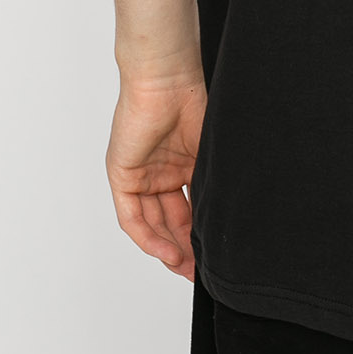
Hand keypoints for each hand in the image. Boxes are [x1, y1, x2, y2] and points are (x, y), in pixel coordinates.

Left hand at [106, 70, 206, 279]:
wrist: (168, 79)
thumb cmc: (194, 101)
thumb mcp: (211, 154)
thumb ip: (213, 187)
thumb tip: (229, 222)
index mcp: (183, 163)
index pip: (190, 210)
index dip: (201, 237)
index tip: (215, 259)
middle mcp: (161, 171)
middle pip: (171, 222)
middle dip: (186, 250)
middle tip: (201, 274)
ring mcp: (141, 174)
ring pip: (152, 224)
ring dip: (168, 249)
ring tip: (187, 269)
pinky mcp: (123, 174)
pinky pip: (132, 217)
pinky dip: (149, 237)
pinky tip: (167, 252)